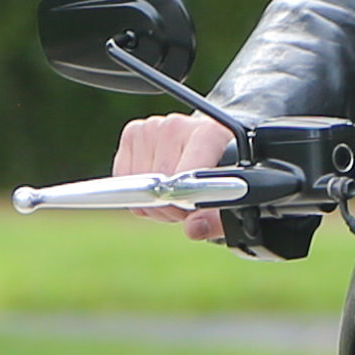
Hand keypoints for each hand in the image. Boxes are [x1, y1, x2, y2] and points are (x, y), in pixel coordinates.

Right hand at [114, 110, 235, 243]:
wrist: (212, 141)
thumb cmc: (223, 169)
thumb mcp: (232, 196)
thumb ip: (217, 219)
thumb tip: (193, 228)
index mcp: (210, 134)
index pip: (184, 175)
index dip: (182, 200)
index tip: (188, 209)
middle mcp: (177, 126)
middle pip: (159, 183)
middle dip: (170, 205)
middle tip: (185, 206)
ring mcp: (153, 127)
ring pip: (139, 184)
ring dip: (153, 200)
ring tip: (173, 193)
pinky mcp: (133, 132)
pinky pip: (123, 178)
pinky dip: (137, 191)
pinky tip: (156, 185)